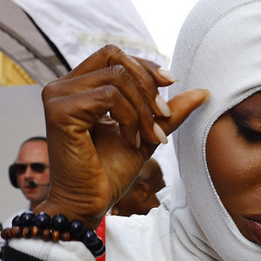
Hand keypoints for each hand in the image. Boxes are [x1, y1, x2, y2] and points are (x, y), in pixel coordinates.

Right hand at [36, 45, 208, 227]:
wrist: (89, 204)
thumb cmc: (109, 174)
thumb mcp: (146, 134)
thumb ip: (168, 113)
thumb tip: (203, 92)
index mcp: (78, 87)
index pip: (113, 55)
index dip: (145, 66)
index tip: (172, 84)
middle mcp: (63, 86)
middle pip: (114, 58)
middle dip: (147, 86)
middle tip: (162, 117)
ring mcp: (57, 96)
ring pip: (116, 78)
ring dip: (141, 109)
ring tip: (147, 137)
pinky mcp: (59, 111)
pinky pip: (108, 96)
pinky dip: (129, 117)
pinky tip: (130, 140)